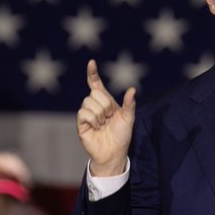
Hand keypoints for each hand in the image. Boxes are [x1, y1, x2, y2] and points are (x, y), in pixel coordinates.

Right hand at [76, 59, 136, 176]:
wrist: (115, 152)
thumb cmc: (122, 135)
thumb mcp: (129, 118)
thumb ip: (130, 104)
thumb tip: (132, 89)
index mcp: (105, 101)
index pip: (95, 84)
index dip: (92, 74)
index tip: (91, 62)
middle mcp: (94, 106)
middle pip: (94, 93)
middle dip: (105, 105)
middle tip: (109, 117)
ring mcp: (86, 114)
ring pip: (88, 103)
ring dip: (100, 114)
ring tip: (103, 124)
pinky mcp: (81, 124)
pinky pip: (83, 113)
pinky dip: (93, 119)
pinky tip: (96, 127)